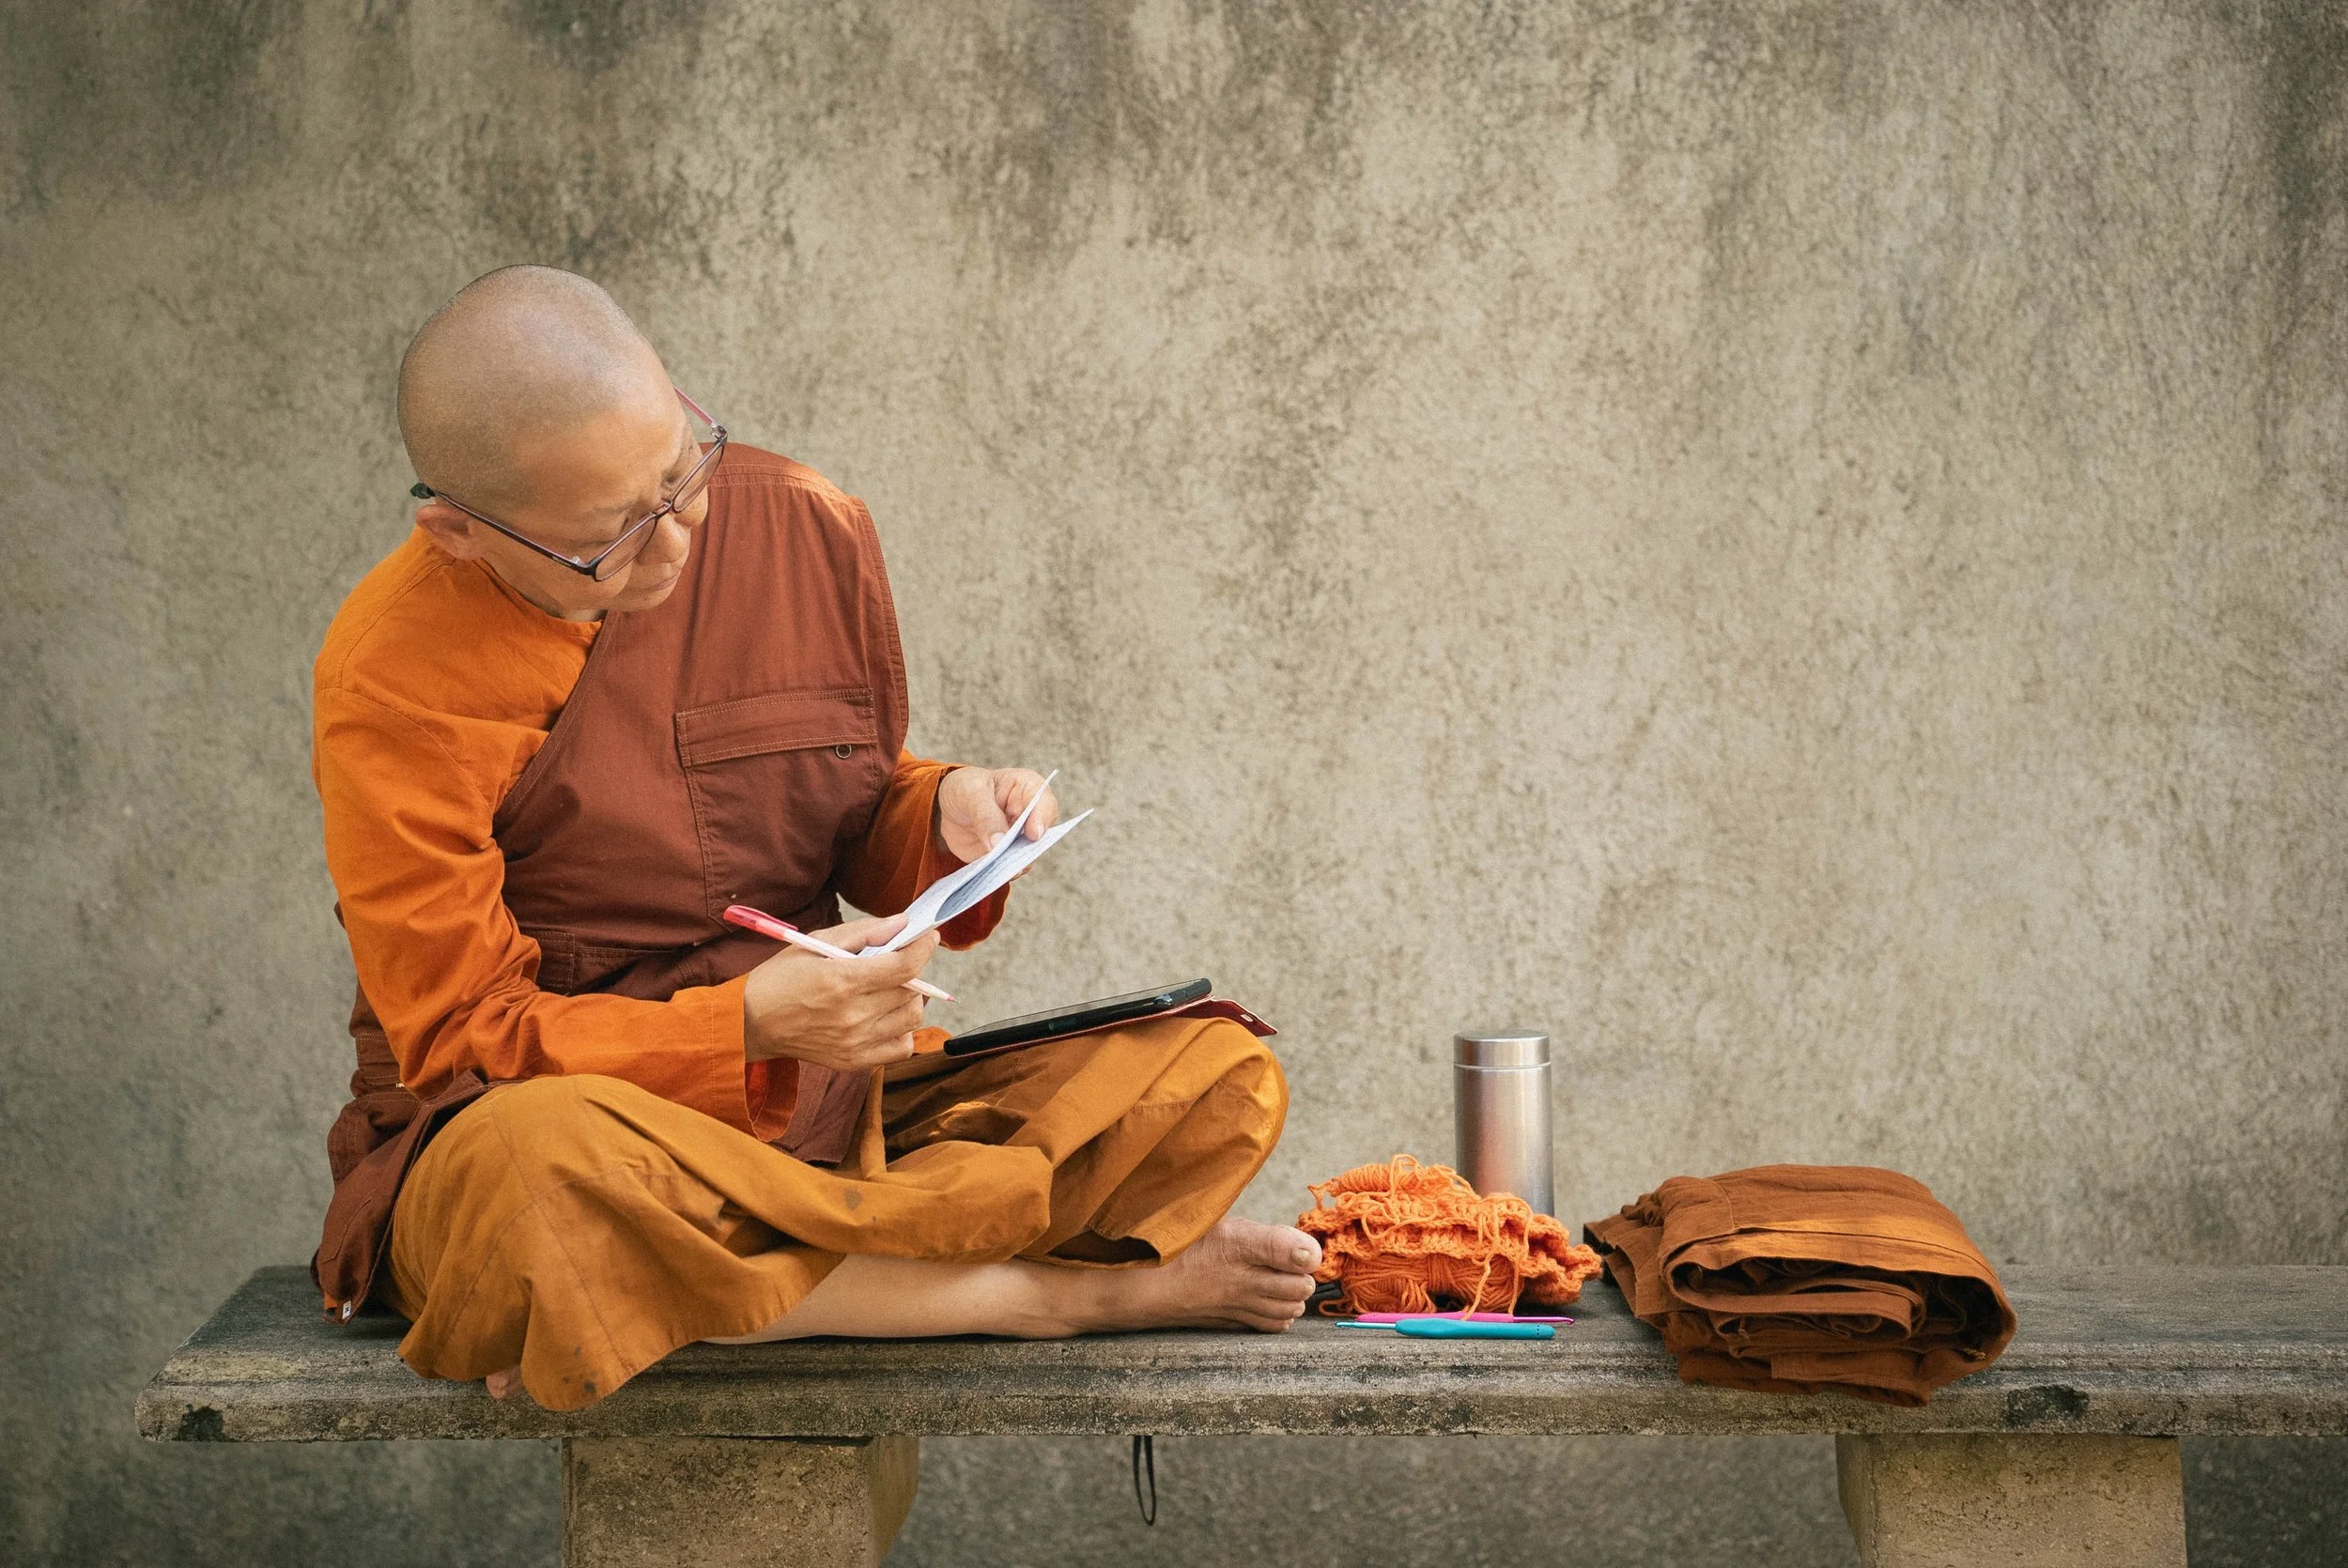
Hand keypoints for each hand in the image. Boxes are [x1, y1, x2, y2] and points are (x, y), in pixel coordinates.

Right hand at [741, 913, 940, 1069]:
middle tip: (895, 963)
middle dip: (911, 971)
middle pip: (911, 991)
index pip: (904, 966)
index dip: (924, 948)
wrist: (751, 1022)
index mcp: (842, 981)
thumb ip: (864, 932)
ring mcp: (855, 1043)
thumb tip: (903, 924)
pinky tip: (883, 1016)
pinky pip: (902, 1047)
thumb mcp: (816, 942)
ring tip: (888, 990)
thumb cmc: (782, 977)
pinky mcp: (854, 1062)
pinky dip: (902, 1030)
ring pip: (912, 1019)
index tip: (928, 937)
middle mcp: (852, 1016)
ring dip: (909, 1000)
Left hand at [935, 767, 1058, 864]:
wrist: (949, 805)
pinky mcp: (1004, 856)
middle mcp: (1029, 817)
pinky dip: (998, 873)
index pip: (1045, 804)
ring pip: (1025, 857)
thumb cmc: (965, 788)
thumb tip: (999, 844)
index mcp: (1028, 790)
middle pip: (1039, 837)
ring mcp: (1018, 839)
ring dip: (1012, 865)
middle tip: (1011, 859)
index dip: (1042, 819)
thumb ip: (986, 816)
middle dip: (1026, 850)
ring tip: (996, 868)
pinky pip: (1007, 869)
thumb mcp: (971, 793)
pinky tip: (986, 872)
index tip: (1032, 835)